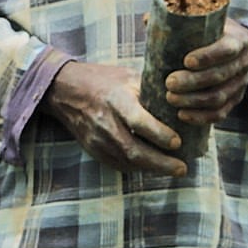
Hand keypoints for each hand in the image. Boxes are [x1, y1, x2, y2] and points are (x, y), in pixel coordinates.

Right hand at [41, 60, 185, 177]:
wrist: (65, 91)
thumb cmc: (103, 81)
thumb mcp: (127, 77)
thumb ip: (151, 91)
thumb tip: (182, 101)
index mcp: (115, 100)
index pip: (138, 121)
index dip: (159, 134)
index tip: (178, 142)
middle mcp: (105, 122)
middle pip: (134, 150)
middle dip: (161, 163)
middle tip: (182, 168)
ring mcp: (97, 139)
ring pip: (127, 162)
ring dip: (152, 169)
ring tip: (174, 170)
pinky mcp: (93, 150)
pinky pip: (118, 164)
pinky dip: (137, 168)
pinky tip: (153, 168)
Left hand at [163, 22, 247, 124]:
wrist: (236, 49)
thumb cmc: (211, 33)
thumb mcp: (203, 21)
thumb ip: (178, 19)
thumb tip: (147, 19)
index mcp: (238, 40)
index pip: (227, 49)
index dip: (208, 56)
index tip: (186, 61)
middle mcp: (244, 62)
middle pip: (221, 76)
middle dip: (193, 82)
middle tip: (169, 83)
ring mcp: (241, 83)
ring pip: (220, 97)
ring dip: (194, 101)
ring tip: (171, 99)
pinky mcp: (235, 100)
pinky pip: (221, 113)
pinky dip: (202, 117)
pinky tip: (182, 116)